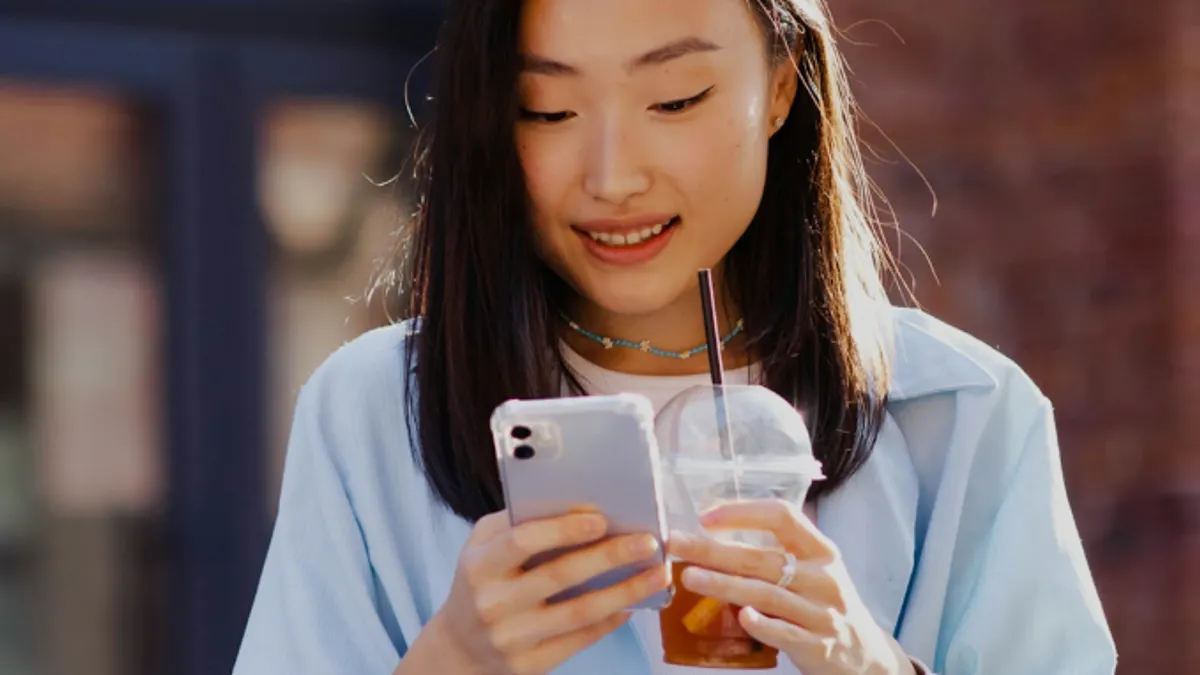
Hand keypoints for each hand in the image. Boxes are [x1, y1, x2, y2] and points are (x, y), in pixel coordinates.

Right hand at [427, 509, 669, 674]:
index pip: (522, 541)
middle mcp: (493, 603)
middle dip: (610, 556)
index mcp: (480, 565)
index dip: (563, 530)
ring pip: (579, 612)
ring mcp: (511, 638)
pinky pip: (580, 639)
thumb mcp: (484, 543)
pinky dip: (611, 620)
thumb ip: (521, 521)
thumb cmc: (482, 579)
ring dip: (625, 591)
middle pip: (560, 576)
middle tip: (648, 541)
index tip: (602, 519)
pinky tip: (633, 603)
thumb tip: (579, 506)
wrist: (461, 646)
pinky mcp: (530, 665)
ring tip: (657, 574)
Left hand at [667, 499, 914, 674]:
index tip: (705, 517)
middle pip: (764, 559)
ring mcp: (823, 614)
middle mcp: (824, 578)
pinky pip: (786, 633)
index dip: (744, 513)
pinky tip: (739, 616)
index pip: (783, 517)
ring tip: (689, 576)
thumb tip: (715, 531)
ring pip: (767, 595)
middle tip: (678, 544)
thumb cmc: (825, 603)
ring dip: (725, 585)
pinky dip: (763, 624)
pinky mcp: (818, 646)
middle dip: (716, 551)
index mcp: (822, 550)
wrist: (865, 655)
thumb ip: (779, 552)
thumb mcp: (815, 570)